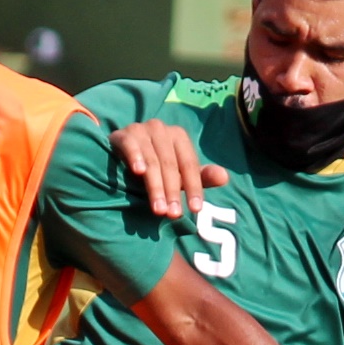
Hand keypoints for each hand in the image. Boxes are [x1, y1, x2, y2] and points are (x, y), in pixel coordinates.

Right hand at [110, 120, 228, 219]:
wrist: (119, 157)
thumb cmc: (155, 168)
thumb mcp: (178, 176)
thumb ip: (200, 177)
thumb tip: (225, 177)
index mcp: (178, 136)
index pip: (189, 164)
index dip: (194, 187)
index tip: (196, 210)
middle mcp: (161, 129)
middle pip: (170, 164)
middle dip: (172, 192)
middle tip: (173, 215)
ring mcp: (141, 129)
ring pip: (152, 160)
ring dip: (155, 186)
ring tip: (158, 209)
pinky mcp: (122, 134)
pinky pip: (131, 145)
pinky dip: (135, 157)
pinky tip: (138, 172)